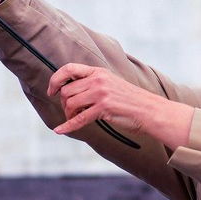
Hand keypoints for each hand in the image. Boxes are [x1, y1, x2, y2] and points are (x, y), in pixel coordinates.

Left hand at [48, 63, 192, 146]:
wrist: (149, 110)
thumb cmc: (130, 100)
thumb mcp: (111, 83)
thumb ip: (92, 83)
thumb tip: (70, 91)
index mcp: (98, 71)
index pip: (68, 68)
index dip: (55, 79)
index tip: (51, 91)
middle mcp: (98, 80)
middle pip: (67, 91)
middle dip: (63, 104)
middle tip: (69, 113)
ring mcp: (101, 93)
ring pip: (70, 104)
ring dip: (68, 115)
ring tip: (74, 120)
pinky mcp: (104, 108)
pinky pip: (79, 119)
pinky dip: (67, 126)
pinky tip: (60, 130)